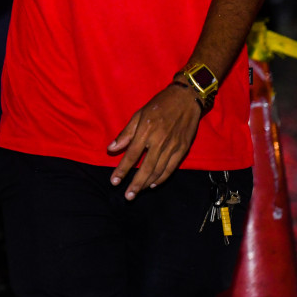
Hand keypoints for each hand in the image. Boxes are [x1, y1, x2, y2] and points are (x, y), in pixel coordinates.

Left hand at [108, 83, 202, 198]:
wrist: (186, 99)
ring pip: (159, 171)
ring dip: (147, 184)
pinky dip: (162, 178)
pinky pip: (171, 168)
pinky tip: (153, 184)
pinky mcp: (183, 149)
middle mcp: (160, 141)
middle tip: (127, 197)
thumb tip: (111, 149)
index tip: (114, 181)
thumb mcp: (139, 114)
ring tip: (137, 192)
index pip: (132, 155)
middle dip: (136, 184)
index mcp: (146, 131)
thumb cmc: (159, 104)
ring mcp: (173, 146)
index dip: (122, 170)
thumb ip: (125, 133)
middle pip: (146, 168)